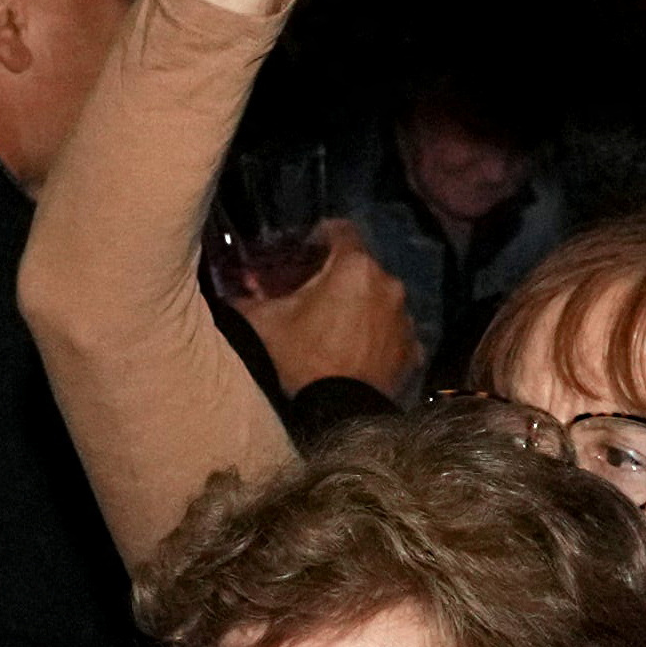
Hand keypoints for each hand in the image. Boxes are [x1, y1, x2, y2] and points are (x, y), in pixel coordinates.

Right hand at [246, 221, 424, 401]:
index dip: (321, 235)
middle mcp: (389, 285)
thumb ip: (246, 295)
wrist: (335, 416)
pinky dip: (377, 334)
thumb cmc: (297, 360)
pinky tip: (356, 349)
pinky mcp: (413, 350)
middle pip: (363, 267)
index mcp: (355, 267)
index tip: (306, 248)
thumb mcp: (260, 321)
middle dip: (339, 275)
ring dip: (361, 304)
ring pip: (381, 299)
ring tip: (335, 325)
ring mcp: (406, 319)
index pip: (341, 230)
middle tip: (314, 292)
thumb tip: (232, 287)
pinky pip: (392, 331)